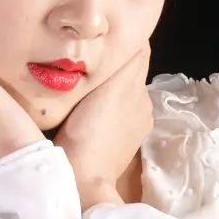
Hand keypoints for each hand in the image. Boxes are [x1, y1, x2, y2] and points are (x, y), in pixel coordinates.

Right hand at [54, 45, 152, 193]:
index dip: (120, 49)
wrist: (79, 182)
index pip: (135, 62)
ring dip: (101, 92)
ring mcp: (127, 135)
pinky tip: (78, 113)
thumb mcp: (114, 87)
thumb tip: (142, 37)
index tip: (99, 40)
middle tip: (81, 60)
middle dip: (108, 71)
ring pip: (113, 101)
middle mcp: (140, 114)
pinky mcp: (111, 151)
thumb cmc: (91, 130)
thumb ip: (131, 62)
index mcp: (141, 97)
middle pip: (124, 81)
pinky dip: (96, 113)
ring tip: (77, 85)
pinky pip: (104, 121)